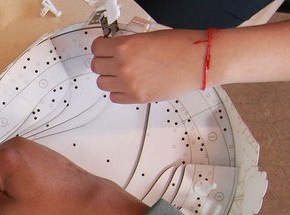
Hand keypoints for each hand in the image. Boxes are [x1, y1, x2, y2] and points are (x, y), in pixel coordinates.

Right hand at [0, 137, 147, 214]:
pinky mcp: (32, 149)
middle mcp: (12, 145)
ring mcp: (23, 145)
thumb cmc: (51, 204)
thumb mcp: (8, 208)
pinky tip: (23, 189)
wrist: (84, 197)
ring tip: (16, 197)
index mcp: (3, 158)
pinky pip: (8, 159)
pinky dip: (6, 175)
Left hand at [91, 29, 205, 103]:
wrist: (199, 61)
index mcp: (125, 47)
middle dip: (104, 62)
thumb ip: (128, 45)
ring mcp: (128, 84)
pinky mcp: (137, 97)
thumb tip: (115, 50)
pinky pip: (114, 97)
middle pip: (96, 67)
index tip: (104, 48)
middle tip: (112, 61)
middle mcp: (123, 66)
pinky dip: (118, 92)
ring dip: (109, 78)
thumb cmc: (181, 46)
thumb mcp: (148, 36)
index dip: (100, 48)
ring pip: (102, 84)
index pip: (96, 48)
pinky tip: (128, 85)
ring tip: (121, 74)